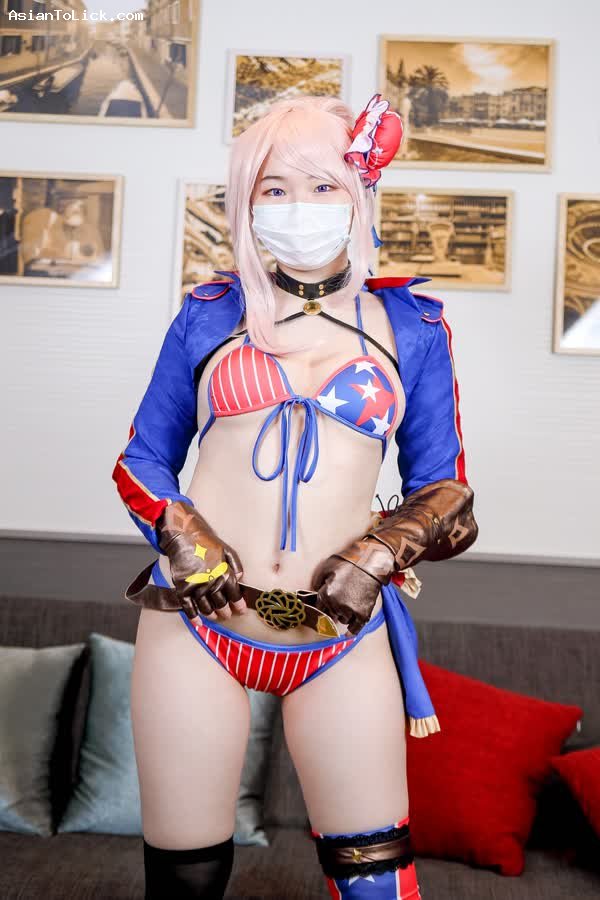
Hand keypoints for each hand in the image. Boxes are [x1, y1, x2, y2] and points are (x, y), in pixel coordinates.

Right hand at [156, 501, 246, 621]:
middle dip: (225, 611)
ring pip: (206, 607)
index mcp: (224, 574)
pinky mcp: (183, 588)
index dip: (239, 604)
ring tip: (215, 616)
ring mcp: (196, 587)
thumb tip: (241, 577)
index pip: (234, 595)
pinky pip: (188, 607)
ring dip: (212, 614)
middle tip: (227, 614)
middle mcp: (211, 583)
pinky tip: (198, 623)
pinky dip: (193, 617)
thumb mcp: (226, 549)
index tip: (241, 610)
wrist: (183, 536)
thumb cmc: (205, 541)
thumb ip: (235, 564)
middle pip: (221, 604)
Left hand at [310, 553, 382, 636]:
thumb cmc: (349, 564)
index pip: (319, 609)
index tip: (324, 611)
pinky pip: (355, 628)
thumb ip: (318, 581)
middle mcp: (336, 605)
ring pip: (343, 620)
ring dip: (344, 615)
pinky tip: (348, 634)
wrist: (370, 564)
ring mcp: (349, 610)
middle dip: (334, 610)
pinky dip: (352, 631)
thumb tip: (315, 591)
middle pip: (331, 615)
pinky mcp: (363, 613)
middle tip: (340, 602)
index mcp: (325, 594)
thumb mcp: (326, 568)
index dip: (323, 609)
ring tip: (350, 603)